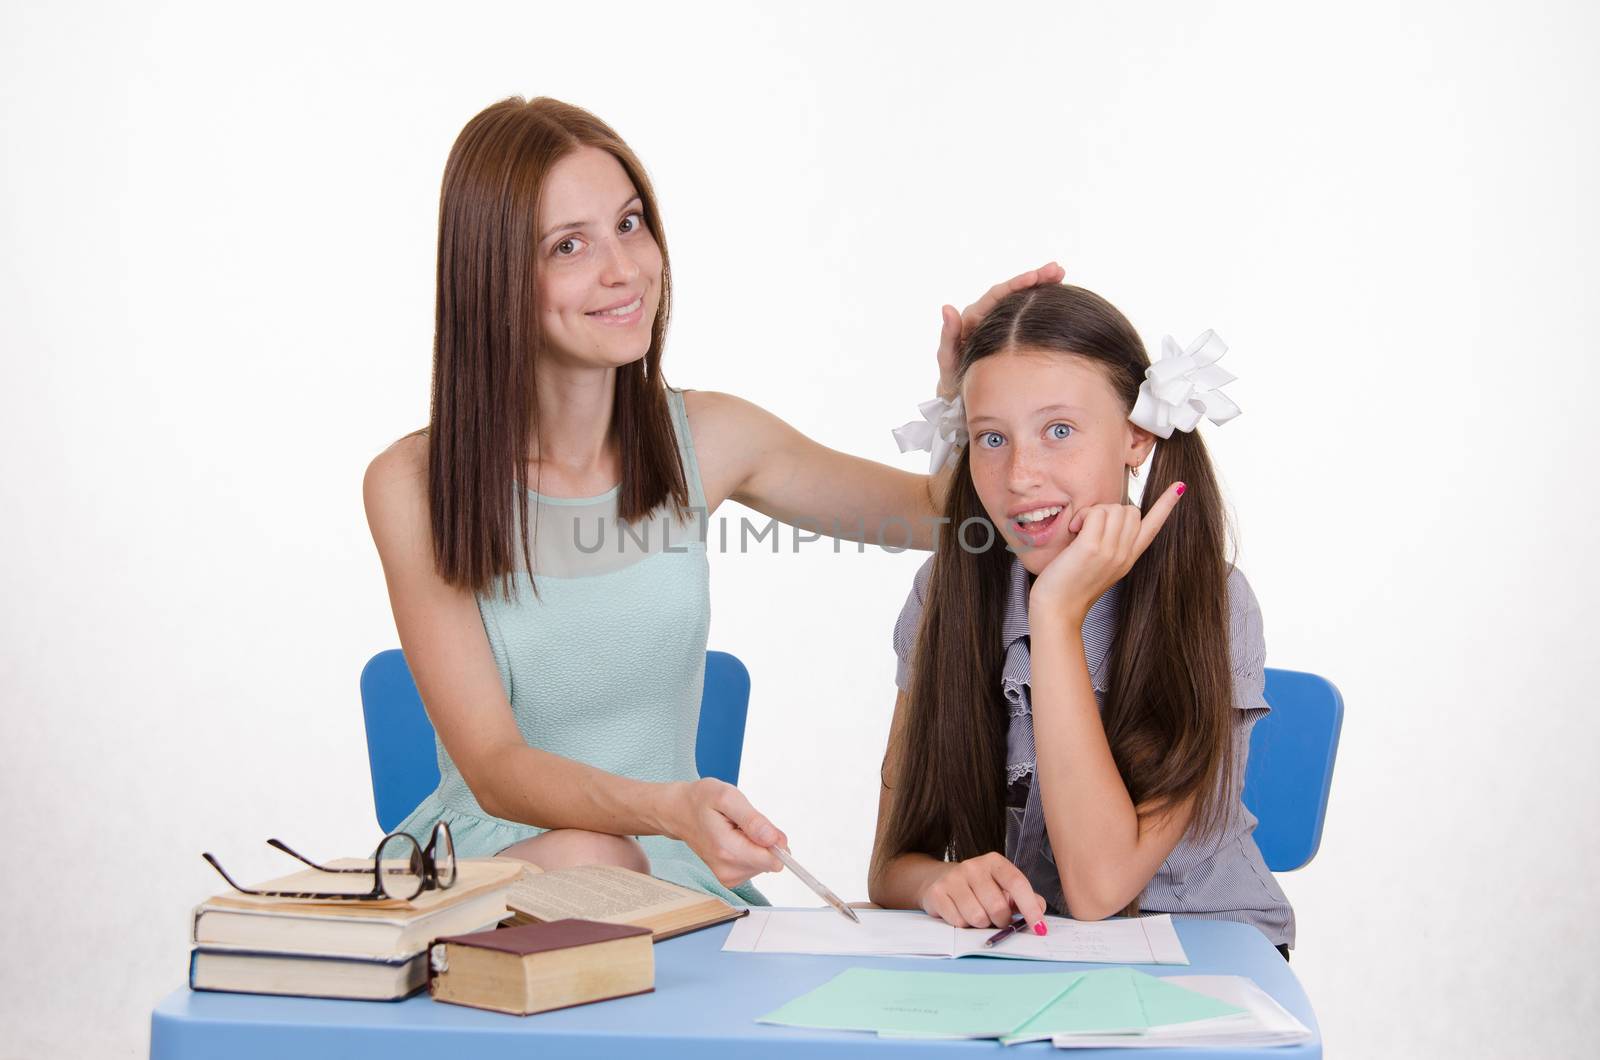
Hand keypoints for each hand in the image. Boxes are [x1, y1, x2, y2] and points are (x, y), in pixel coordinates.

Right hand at [662, 778, 787, 886]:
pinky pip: (755, 865)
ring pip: (764, 863)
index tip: (761, 825)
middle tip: (741, 823)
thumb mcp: (728, 797)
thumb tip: (775, 840)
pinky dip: (749, 849)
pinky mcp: (730, 877)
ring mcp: (728, 876)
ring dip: (754, 843)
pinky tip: (733, 837)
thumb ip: (753, 820)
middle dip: (763, 840)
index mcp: (727, 850)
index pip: (772, 860)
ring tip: (734, 828)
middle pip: (770, 862)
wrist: (679, 812)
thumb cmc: (701, 800)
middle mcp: (727, 870)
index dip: (775, 841)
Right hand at [917, 851, 1047, 930]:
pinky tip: (960, 914)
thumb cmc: (978, 887)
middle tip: (997, 919)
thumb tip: (1040, 908)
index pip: (1017, 883)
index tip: (1040, 928)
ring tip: (977, 915)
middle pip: (997, 907)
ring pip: (977, 918)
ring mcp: (953, 878)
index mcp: (994, 862)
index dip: (1030, 908)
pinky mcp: (938, 893)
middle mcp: (973, 866)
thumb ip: (1025, 897)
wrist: (939, 879)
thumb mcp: (1002, 887)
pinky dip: (964, 925)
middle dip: (1001, 921)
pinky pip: (959, 922)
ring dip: (981, 924)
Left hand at [936, 262, 1065, 397]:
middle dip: (1036, 278)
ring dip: (1042, 286)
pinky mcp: (1012, 332)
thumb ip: (949, 335)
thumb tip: (947, 307)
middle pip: (1014, 291)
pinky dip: (1042, 303)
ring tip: (1061, 275)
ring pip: (1023, 300)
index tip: (1036, 276)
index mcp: (974, 317)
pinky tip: (1059, 296)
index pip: (997, 295)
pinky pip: (1027, 314)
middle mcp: (988, 314)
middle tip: (1058, 270)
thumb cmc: (953, 379)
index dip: (1017, 284)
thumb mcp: (948, 359)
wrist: (962, 396)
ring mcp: (1001, 322)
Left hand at [1030, 483, 1185, 620]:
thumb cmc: (1070, 585)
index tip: (1180, 486)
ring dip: (1092, 512)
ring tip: (1078, 530)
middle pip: (1130, 509)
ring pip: (1113, 508)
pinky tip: (1073, 531)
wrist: (1058, 610)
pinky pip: (1095, 513)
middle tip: (1087, 528)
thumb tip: (1106, 516)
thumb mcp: (1099, 564)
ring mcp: (1111, 551)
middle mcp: (1124, 554)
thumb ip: (1110, 543)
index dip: (1166, 505)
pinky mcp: (1092, 548)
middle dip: (1108, 510)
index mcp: (1128, 558)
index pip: (1154, 526)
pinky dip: (1081, 516)